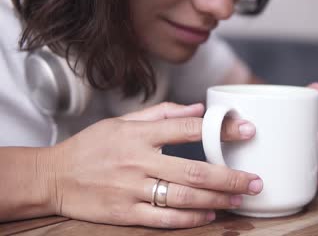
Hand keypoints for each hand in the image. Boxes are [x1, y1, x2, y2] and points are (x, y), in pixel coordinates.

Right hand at [44, 102, 260, 227]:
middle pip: (194, 169)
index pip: (188, 128)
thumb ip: (161, 113)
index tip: (247, 131)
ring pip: (184, 196)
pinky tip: (210, 215)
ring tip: (240, 198)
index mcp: (139, 134)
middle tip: (255, 180)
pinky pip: (164, 218)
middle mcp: (138, 161)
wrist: (53, 176)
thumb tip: (197, 108)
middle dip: (230, 176)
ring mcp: (131, 189)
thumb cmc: (91, 147)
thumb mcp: (122, 122)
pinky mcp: (124, 213)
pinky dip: (190, 218)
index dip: (221, 129)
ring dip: (217, 199)